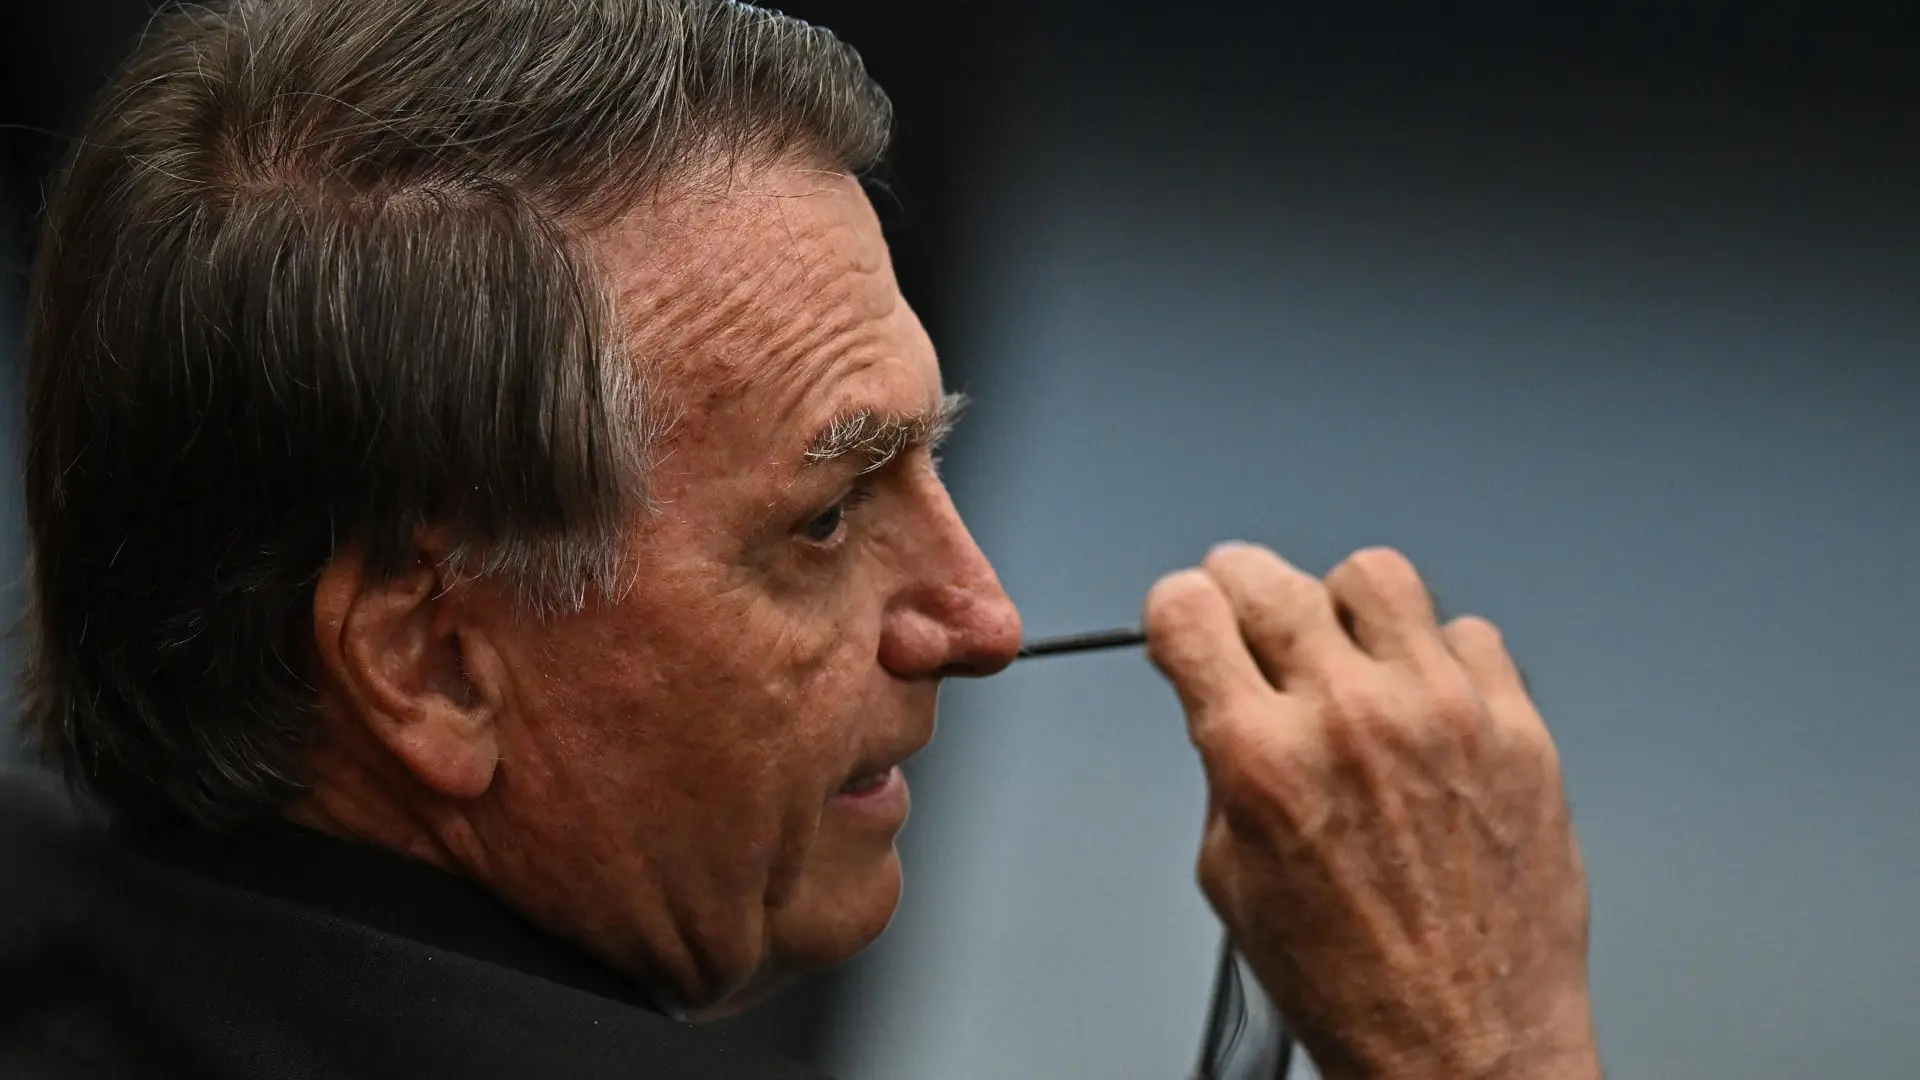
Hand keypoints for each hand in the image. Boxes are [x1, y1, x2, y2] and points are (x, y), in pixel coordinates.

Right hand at [1145, 543, 1598, 1079]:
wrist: (1469, 1045)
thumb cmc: (1352, 983)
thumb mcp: (1232, 874)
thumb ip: (1223, 761)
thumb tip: (1218, 685)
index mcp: (1262, 760)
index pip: (1187, 608)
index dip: (1173, 610)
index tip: (1183, 621)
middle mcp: (1351, 720)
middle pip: (1266, 574)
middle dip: (1235, 585)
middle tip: (1243, 612)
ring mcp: (1442, 714)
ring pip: (1374, 575)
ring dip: (1341, 604)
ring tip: (1343, 647)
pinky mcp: (1517, 727)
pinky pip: (1469, 633)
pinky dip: (1436, 656)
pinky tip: (1422, 704)